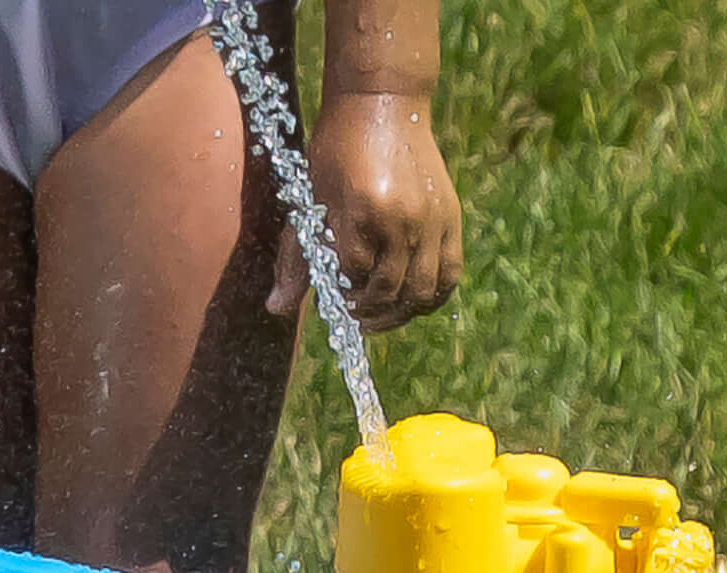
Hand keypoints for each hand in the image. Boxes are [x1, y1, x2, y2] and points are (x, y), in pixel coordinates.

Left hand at [279, 90, 460, 333]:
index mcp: (362, 212)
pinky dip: (432, 296)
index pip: (352, 277)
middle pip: (388, 292)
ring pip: (421, 292)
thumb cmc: (338, 150)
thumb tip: (275, 309)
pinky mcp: (450, 218)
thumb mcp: (311, 198)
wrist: (383, 103)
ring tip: (381, 311)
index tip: (334, 296)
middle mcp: (401, 219)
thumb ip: (297, 257)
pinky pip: (449, 275)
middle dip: (368, 312)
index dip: (341, 295)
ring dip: (400, 312)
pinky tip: (412, 298)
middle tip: (355, 314)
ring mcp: (431, 220)